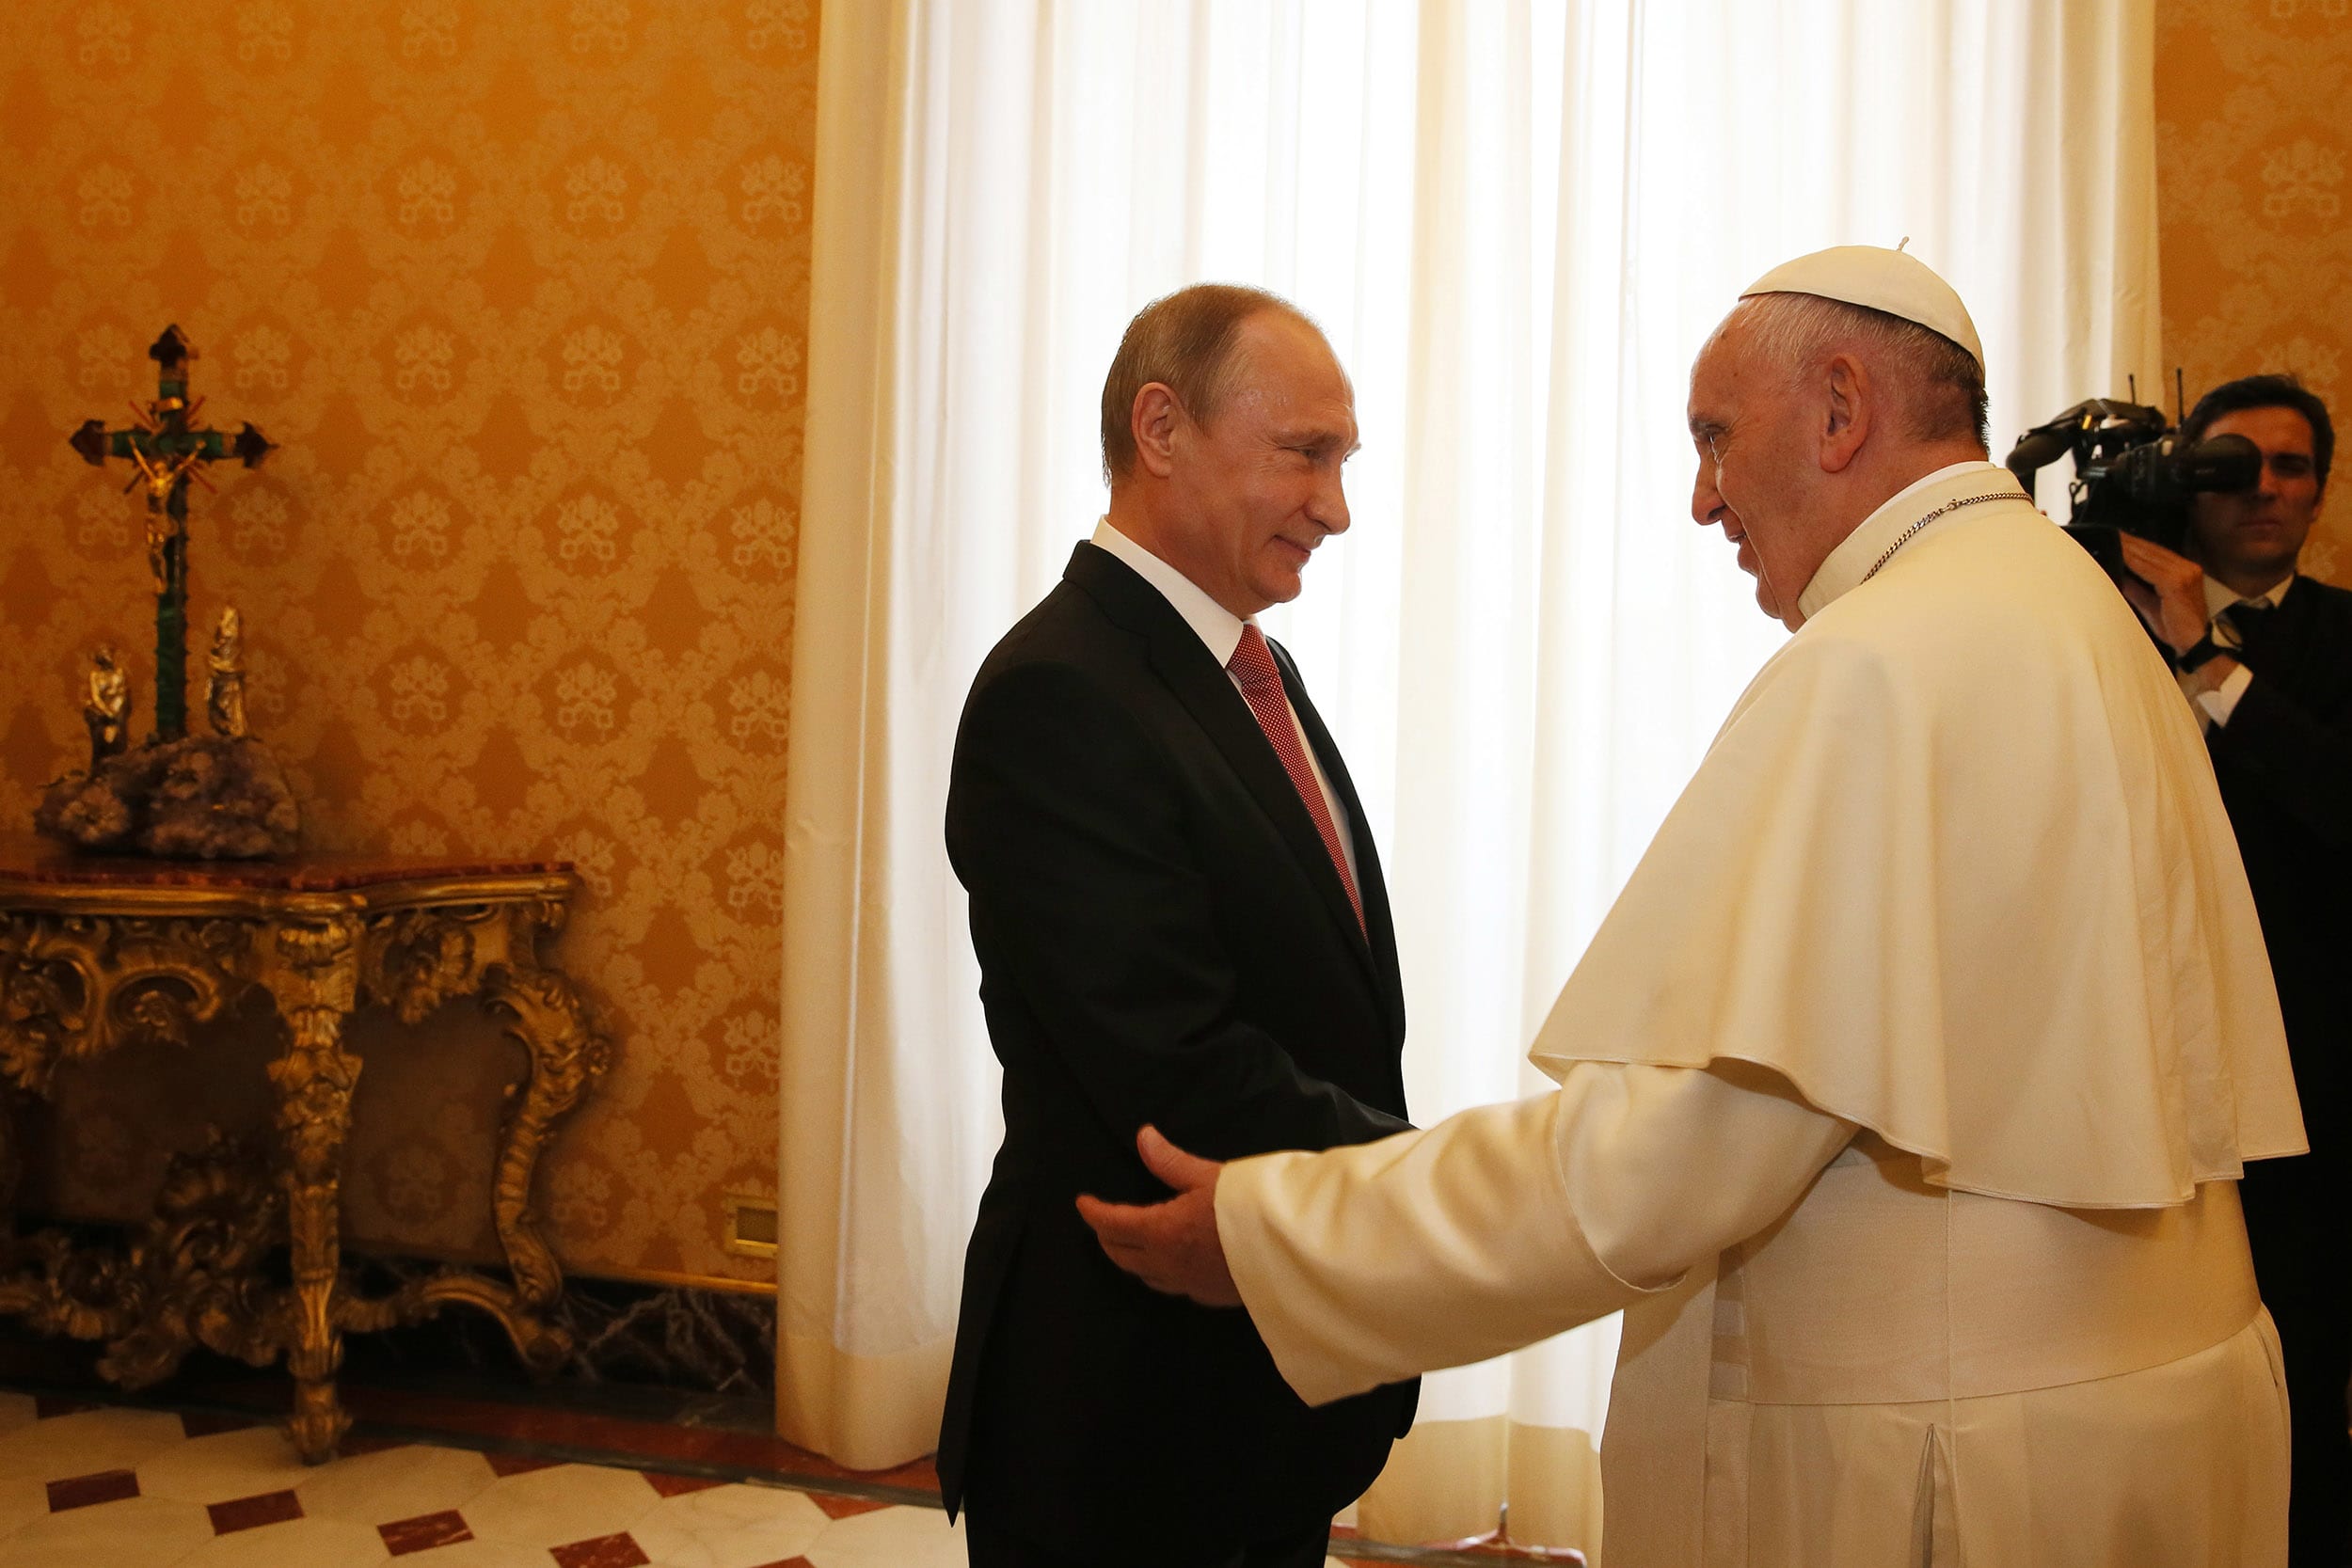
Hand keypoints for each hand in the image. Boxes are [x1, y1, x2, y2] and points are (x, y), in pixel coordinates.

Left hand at [1076, 1127, 1239, 1306]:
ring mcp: (1189, 1286)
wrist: (1291, 1250)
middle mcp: (1168, 1264)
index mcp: (1161, 1232)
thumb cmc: (1249, 1206)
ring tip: (1130, 1245)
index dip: (1093, 1213)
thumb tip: (1142, 1137)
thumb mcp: (1209, 1176)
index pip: (1112, 1225)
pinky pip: (1174, 1287)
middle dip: (1107, 1238)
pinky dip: (1161, 1274)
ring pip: (1146, 1276)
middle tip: (1102, 1223)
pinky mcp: (1211, 1297)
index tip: (1082, 1202)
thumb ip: (1171, 1162)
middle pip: (1122, 1256)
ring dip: (1131, 1259)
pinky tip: (1172, 1265)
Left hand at [2114, 534, 2208, 654]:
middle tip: (2110, 534)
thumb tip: (2118, 576)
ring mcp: (2184, 574)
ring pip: (2150, 556)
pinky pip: (2151, 569)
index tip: (2117, 537)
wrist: (2195, 643)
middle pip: (2153, 551)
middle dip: (2130, 543)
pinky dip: (2134, 562)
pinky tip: (2121, 556)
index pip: (2157, 553)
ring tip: (2112, 541)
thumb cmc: (2176, 628)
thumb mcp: (2151, 604)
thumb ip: (2136, 589)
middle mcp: (2187, 568)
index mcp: (2185, 571)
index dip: (2136, 544)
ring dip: (2129, 548)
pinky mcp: (2177, 583)